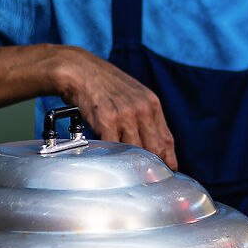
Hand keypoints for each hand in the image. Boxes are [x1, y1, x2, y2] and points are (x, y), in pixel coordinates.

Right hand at [55, 49, 175, 165]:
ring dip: (132, 164)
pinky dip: (113, 157)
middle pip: (155, 148)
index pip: (166, 139)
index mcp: (151, 103)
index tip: (167, 171)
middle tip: (147, 177)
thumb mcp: (132, 94)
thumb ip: (143, 115)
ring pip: (137, 151)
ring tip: (128, 171)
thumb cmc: (103, 83)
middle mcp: (141, 109)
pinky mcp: (107, 120)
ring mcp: (125, 115)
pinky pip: (115, 147)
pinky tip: (110, 159)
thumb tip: (150, 140)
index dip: (169, 159)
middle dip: (153, 166)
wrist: (78, 70)